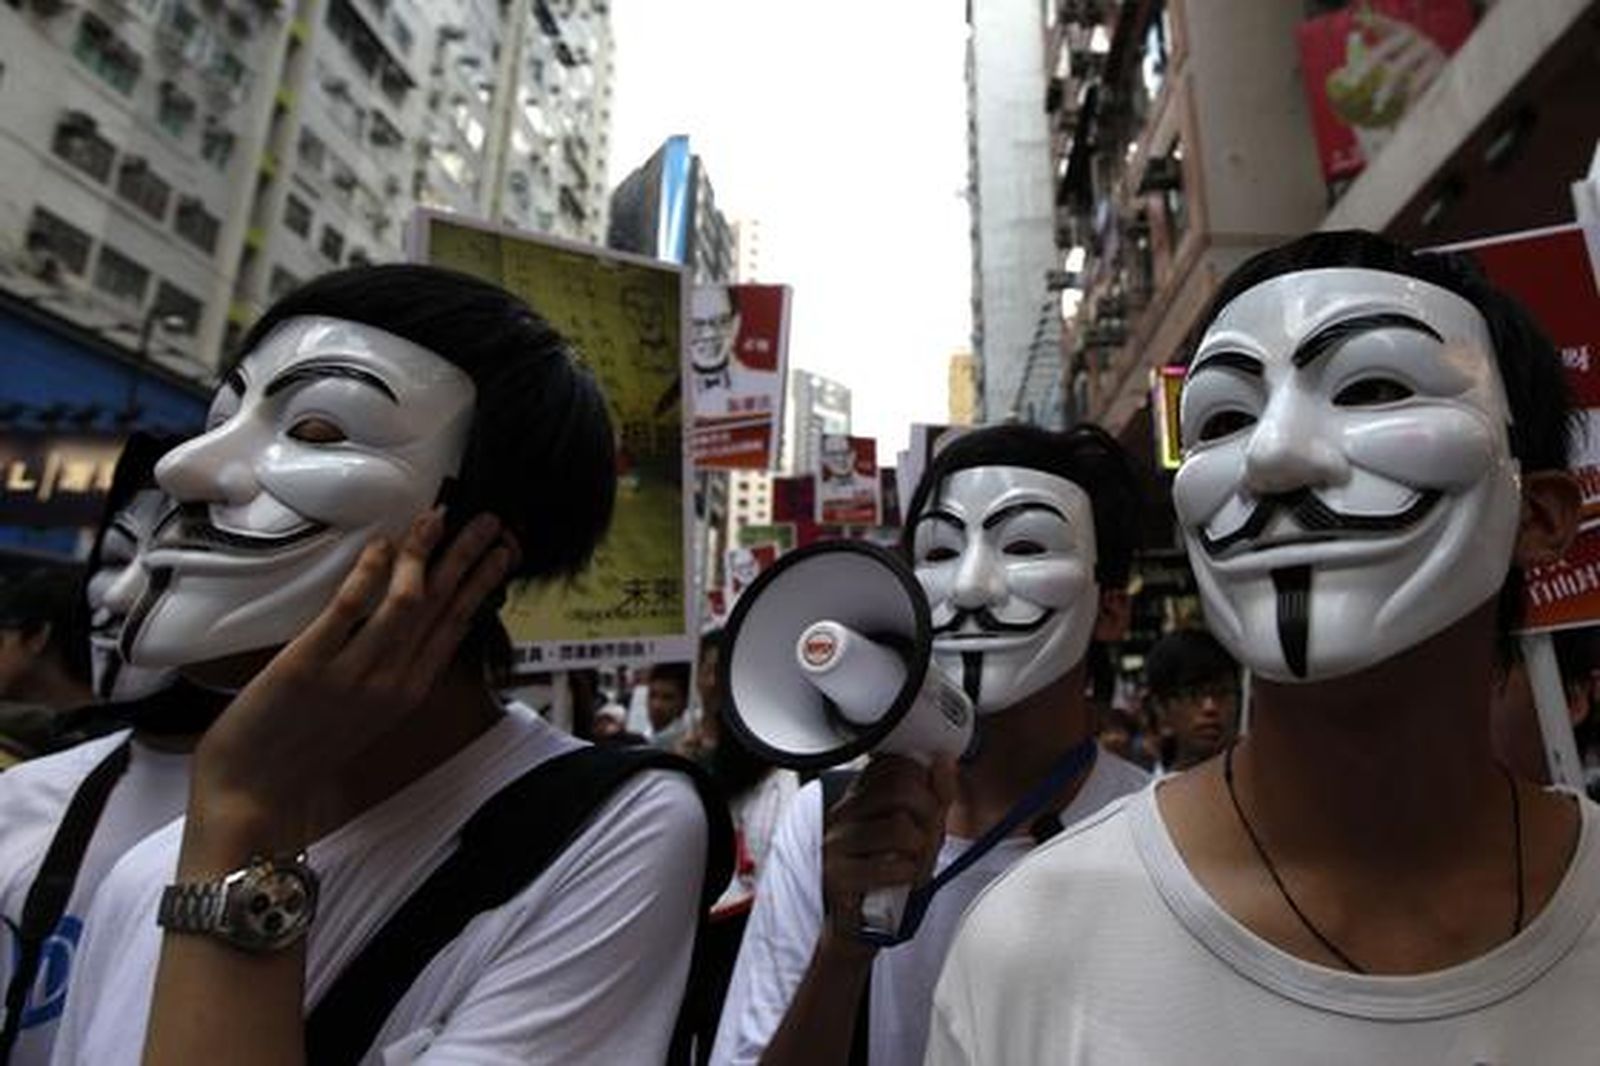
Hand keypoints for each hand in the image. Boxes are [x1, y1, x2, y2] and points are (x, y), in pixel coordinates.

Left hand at [191, 509, 518, 831]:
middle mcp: (392, 681)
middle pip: (442, 607)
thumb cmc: (303, 749)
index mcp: (408, 691)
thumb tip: (404, 622)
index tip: (502, 551)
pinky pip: (348, 610)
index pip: (456, 626)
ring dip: (425, 554)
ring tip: (438, 517)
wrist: (252, 790)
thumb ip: (389, 672)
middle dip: (469, 559)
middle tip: (490, 520)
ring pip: (405, 603)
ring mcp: (353, 674)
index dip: (482, 584)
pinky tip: (382, 544)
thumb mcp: (365, 715)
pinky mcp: (307, 665)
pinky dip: (369, 573)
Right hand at [819, 754, 957, 952]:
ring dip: (918, 852)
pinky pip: (892, 866)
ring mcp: (836, 843)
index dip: (924, 785)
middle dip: (927, 816)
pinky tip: (898, 881)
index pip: (896, 765)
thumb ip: (936, 797)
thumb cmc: (888, 876)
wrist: (861, 926)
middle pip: (900, 789)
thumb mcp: (921, 832)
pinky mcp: (837, 874)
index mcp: (859, 796)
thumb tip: (946, 762)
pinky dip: (907, 876)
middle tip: (923, 840)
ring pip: (900, 827)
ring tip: (908, 863)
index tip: (925, 807)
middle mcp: (842, 813)